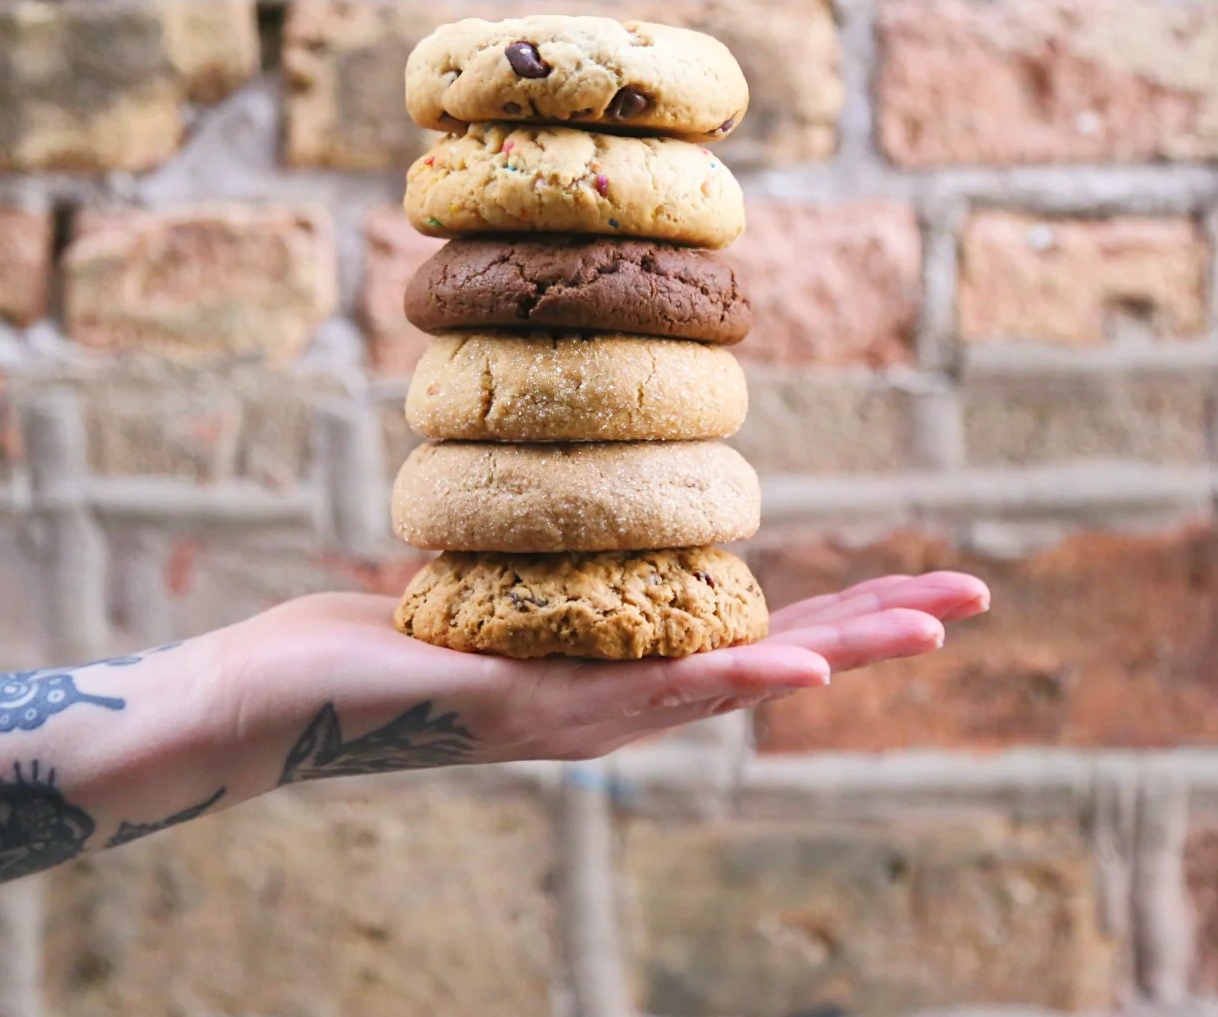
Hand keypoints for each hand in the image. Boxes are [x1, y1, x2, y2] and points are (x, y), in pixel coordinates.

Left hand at [226, 571, 988, 773]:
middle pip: (760, 661)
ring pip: (725, 683)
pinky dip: (727, 677)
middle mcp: (603, 706)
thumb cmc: (356, 646)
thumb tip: (564, 507)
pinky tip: (793, 661)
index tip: (904, 585)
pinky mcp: (523, 710)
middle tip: (968, 599)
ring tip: (925, 629)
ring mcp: (572, 718)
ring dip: (831, 653)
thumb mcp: (469, 594)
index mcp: (600, 672)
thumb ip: (531, 569)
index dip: (827, 613)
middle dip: (868, 632)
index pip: (736, 636)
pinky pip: (641, 695)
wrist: (258, 710)